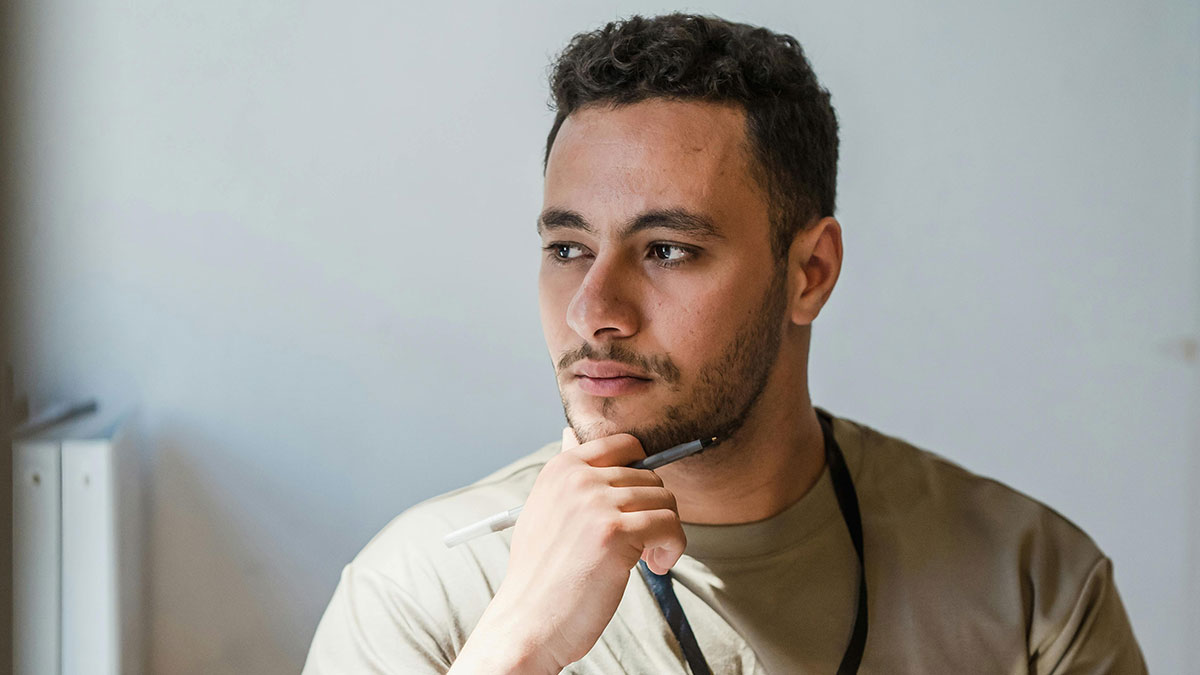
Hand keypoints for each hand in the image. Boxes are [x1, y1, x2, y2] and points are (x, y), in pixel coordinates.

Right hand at [450, 428, 685, 673]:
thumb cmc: (541, 573)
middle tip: (640, 545)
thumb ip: (566, 474)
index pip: (625, 444)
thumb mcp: (544, 509)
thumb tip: (570, 436)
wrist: (528, 620)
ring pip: (665, 502)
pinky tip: (655, 566)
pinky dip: (673, 548)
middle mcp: (578, 479)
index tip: (638, 505)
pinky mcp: (615, 532)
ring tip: (646, 558)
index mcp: (561, 468)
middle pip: (651, 478)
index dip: (643, 473)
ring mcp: (596, 503)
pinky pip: (670, 526)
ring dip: (666, 534)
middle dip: (654, 513)